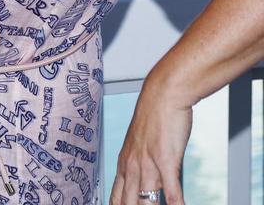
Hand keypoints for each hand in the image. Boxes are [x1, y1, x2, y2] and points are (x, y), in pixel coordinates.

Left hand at [110, 75, 191, 204]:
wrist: (162, 94)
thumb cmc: (153, 117)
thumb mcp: (140, 143)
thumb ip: (141, 164)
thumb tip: (147, 183)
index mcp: (124, 163)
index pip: (116, 198)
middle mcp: (132, 167)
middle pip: (127, 204)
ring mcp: (148, 165)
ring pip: (146, 201)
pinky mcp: (166, 161)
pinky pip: (171, 192)